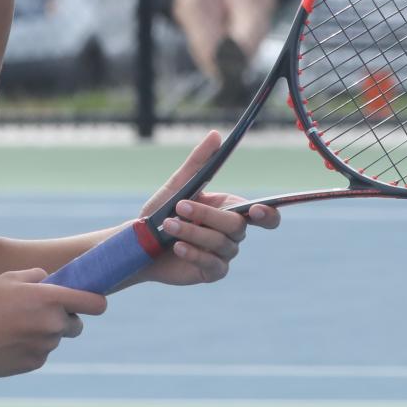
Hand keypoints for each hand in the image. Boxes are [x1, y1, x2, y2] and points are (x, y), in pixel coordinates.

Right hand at [0, 269, 106, 377]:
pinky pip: (40, 354)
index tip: (91, 303)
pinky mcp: (33, 364)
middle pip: (76, 326)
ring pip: (54, 340)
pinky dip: (30, 349)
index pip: (94, 304)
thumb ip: (37, 277)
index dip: (95, 303)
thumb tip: (51, 281)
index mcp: (51, 299)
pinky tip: (7, 342)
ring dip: (42, 334)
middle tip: (39, 314)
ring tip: (12, 327)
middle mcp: (53, 324)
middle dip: (64, 320)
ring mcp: (44, 347)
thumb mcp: (10, 278)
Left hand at [137, 130, 280, 286]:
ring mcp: (223, 254)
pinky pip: (213, 264)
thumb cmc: (160, 214)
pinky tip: (178, 247)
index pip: (263, 214)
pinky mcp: (211, 272)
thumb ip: (198, 162)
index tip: (257, 209)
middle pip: (237, 226)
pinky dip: (195, 253)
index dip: (268, 214)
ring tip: (168, 225)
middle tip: (180, 207)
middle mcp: (231, 233)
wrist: (138, 244)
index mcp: (229, 209)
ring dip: (193, 232)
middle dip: (208, 216)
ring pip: (222, 244)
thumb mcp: (177, 185)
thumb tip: (216, 135)